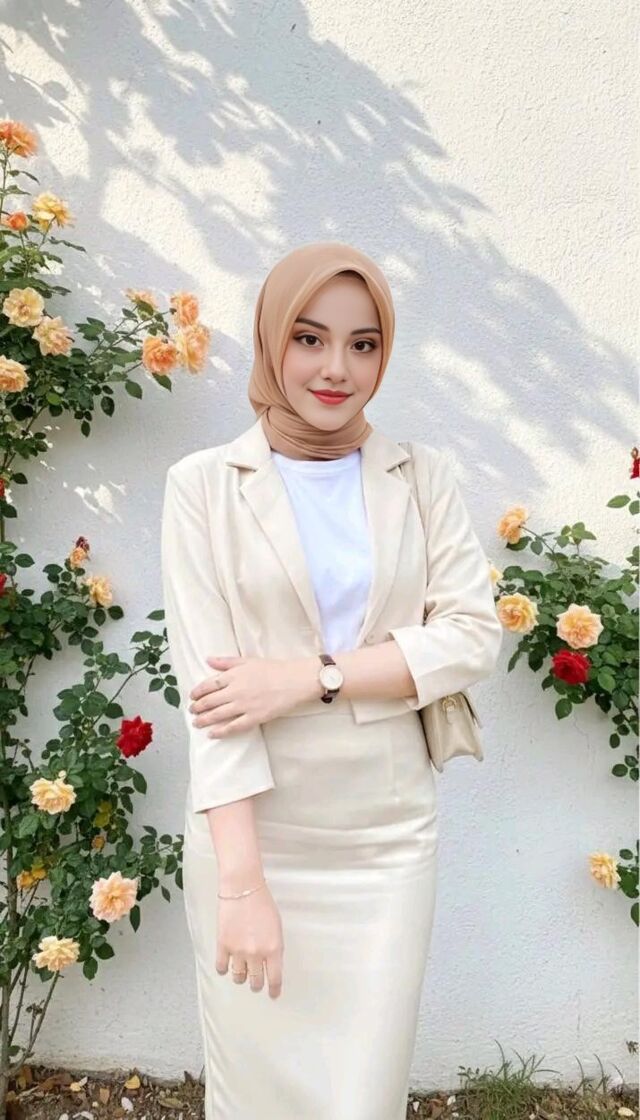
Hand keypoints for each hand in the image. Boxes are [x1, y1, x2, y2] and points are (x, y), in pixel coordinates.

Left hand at [188, 655, 319, 737]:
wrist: (295, 680)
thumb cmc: (274, 668)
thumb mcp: (248, 660)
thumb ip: (226, 661)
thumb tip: (208, 659)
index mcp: (233, 675)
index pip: (208, 685)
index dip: (197, 692)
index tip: (192, 696)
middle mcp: (235, 691)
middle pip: (210, 701)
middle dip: (197, 707)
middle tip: (192, 711)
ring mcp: (244, 705)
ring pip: (217, 715)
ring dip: (204, 720)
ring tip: (196, 723)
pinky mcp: (254, 718)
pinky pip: (233, 727)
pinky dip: (220, 731)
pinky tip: (212, 734)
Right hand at [216, 880, 283, 998]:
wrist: (243, 888)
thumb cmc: (262, 903)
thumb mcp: (276, 927)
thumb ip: (274, 947)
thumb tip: (271, 963)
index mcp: (274, 948)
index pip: (275, 978)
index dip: (274, 990)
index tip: (273, 995)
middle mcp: (256, 953)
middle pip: (255, 982)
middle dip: (256, 985)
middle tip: (256, 983)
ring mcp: (238, 951)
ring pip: (239, 977)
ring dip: (241, 977)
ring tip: (242, 972)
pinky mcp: (223, 945)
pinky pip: (222, 967)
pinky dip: (224, 969)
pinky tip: (227, 965)